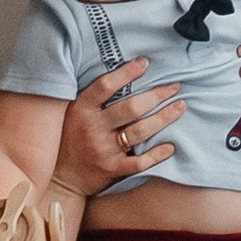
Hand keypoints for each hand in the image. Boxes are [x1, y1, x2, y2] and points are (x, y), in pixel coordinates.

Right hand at [58, 59, 181, 193]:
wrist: (59, 177)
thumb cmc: (69, 138)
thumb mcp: (72, 112)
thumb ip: (92, 98)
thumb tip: (122, 74)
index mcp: (81, 109)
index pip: (106, 85)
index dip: (127, 72)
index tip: (146, 63)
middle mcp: (92, 128)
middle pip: (131, 107)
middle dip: (157, 95)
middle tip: (175, 86)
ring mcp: (102, 150)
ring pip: (140, 131)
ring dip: (164, 118)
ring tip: (180, 106)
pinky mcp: (111, 169)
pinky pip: (139, 162)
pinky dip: (157, 155)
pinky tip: (171, 147)